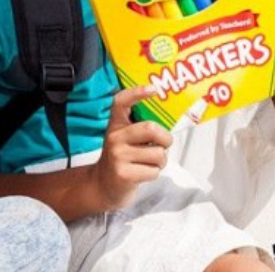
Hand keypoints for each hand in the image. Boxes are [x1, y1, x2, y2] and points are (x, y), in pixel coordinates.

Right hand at [91, 86, 172, 209]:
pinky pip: (154, 171)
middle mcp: (114, 137)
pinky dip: (154, 174)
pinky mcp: (123, 174)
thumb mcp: (125, 138)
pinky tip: (142, 173)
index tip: (154, 89)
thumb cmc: (123, 158)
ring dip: (160, 161)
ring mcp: (117, 155)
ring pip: (158, 154)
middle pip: (151, 128)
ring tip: (148, 163)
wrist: (103, 185)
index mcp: (116, 124)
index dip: (137, 93)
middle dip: (165, 139)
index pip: (122, 101)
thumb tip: (170, 120)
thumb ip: (141, 127)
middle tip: (163, 144)